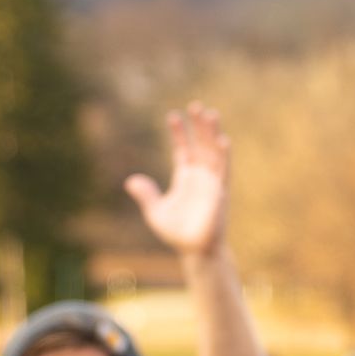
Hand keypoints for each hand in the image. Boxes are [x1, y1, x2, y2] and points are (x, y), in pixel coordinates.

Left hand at [124, 102, 229, 259]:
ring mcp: (212, 182)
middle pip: (201, 144)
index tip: (173, 115)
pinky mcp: (220, 192)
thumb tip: (131, 181)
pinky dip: (223, 155)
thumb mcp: (155, 212)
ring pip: (214, 152)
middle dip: (199, 126)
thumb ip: (146, 195)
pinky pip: (223, 170)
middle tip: (196, 105)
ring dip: (212, 133)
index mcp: (185, 177)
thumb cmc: (177, 233)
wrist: (194, 250)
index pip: (183, 149)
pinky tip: (223, 139)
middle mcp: (200, 176)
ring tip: (210, 114)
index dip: (179, 133)